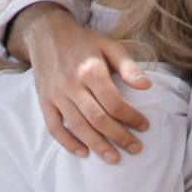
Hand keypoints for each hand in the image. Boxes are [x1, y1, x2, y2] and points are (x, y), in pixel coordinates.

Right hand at [11, 7, 151, 161]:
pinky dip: (68, 142)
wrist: (46, 33)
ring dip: (98, 145)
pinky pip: (54, 127)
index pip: (114, 103)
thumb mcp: (110, 46)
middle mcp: (71, 84)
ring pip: (78, 126)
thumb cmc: (83, 41)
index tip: (144, 126)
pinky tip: (83, 152)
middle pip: (98, 119)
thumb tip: (146, 86)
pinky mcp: (44, 100)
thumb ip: (129, 67)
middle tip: (135, 148)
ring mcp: (55, 94)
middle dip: (119, 137)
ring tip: (114, 158)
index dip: (131, 117)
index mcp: (90, 70)